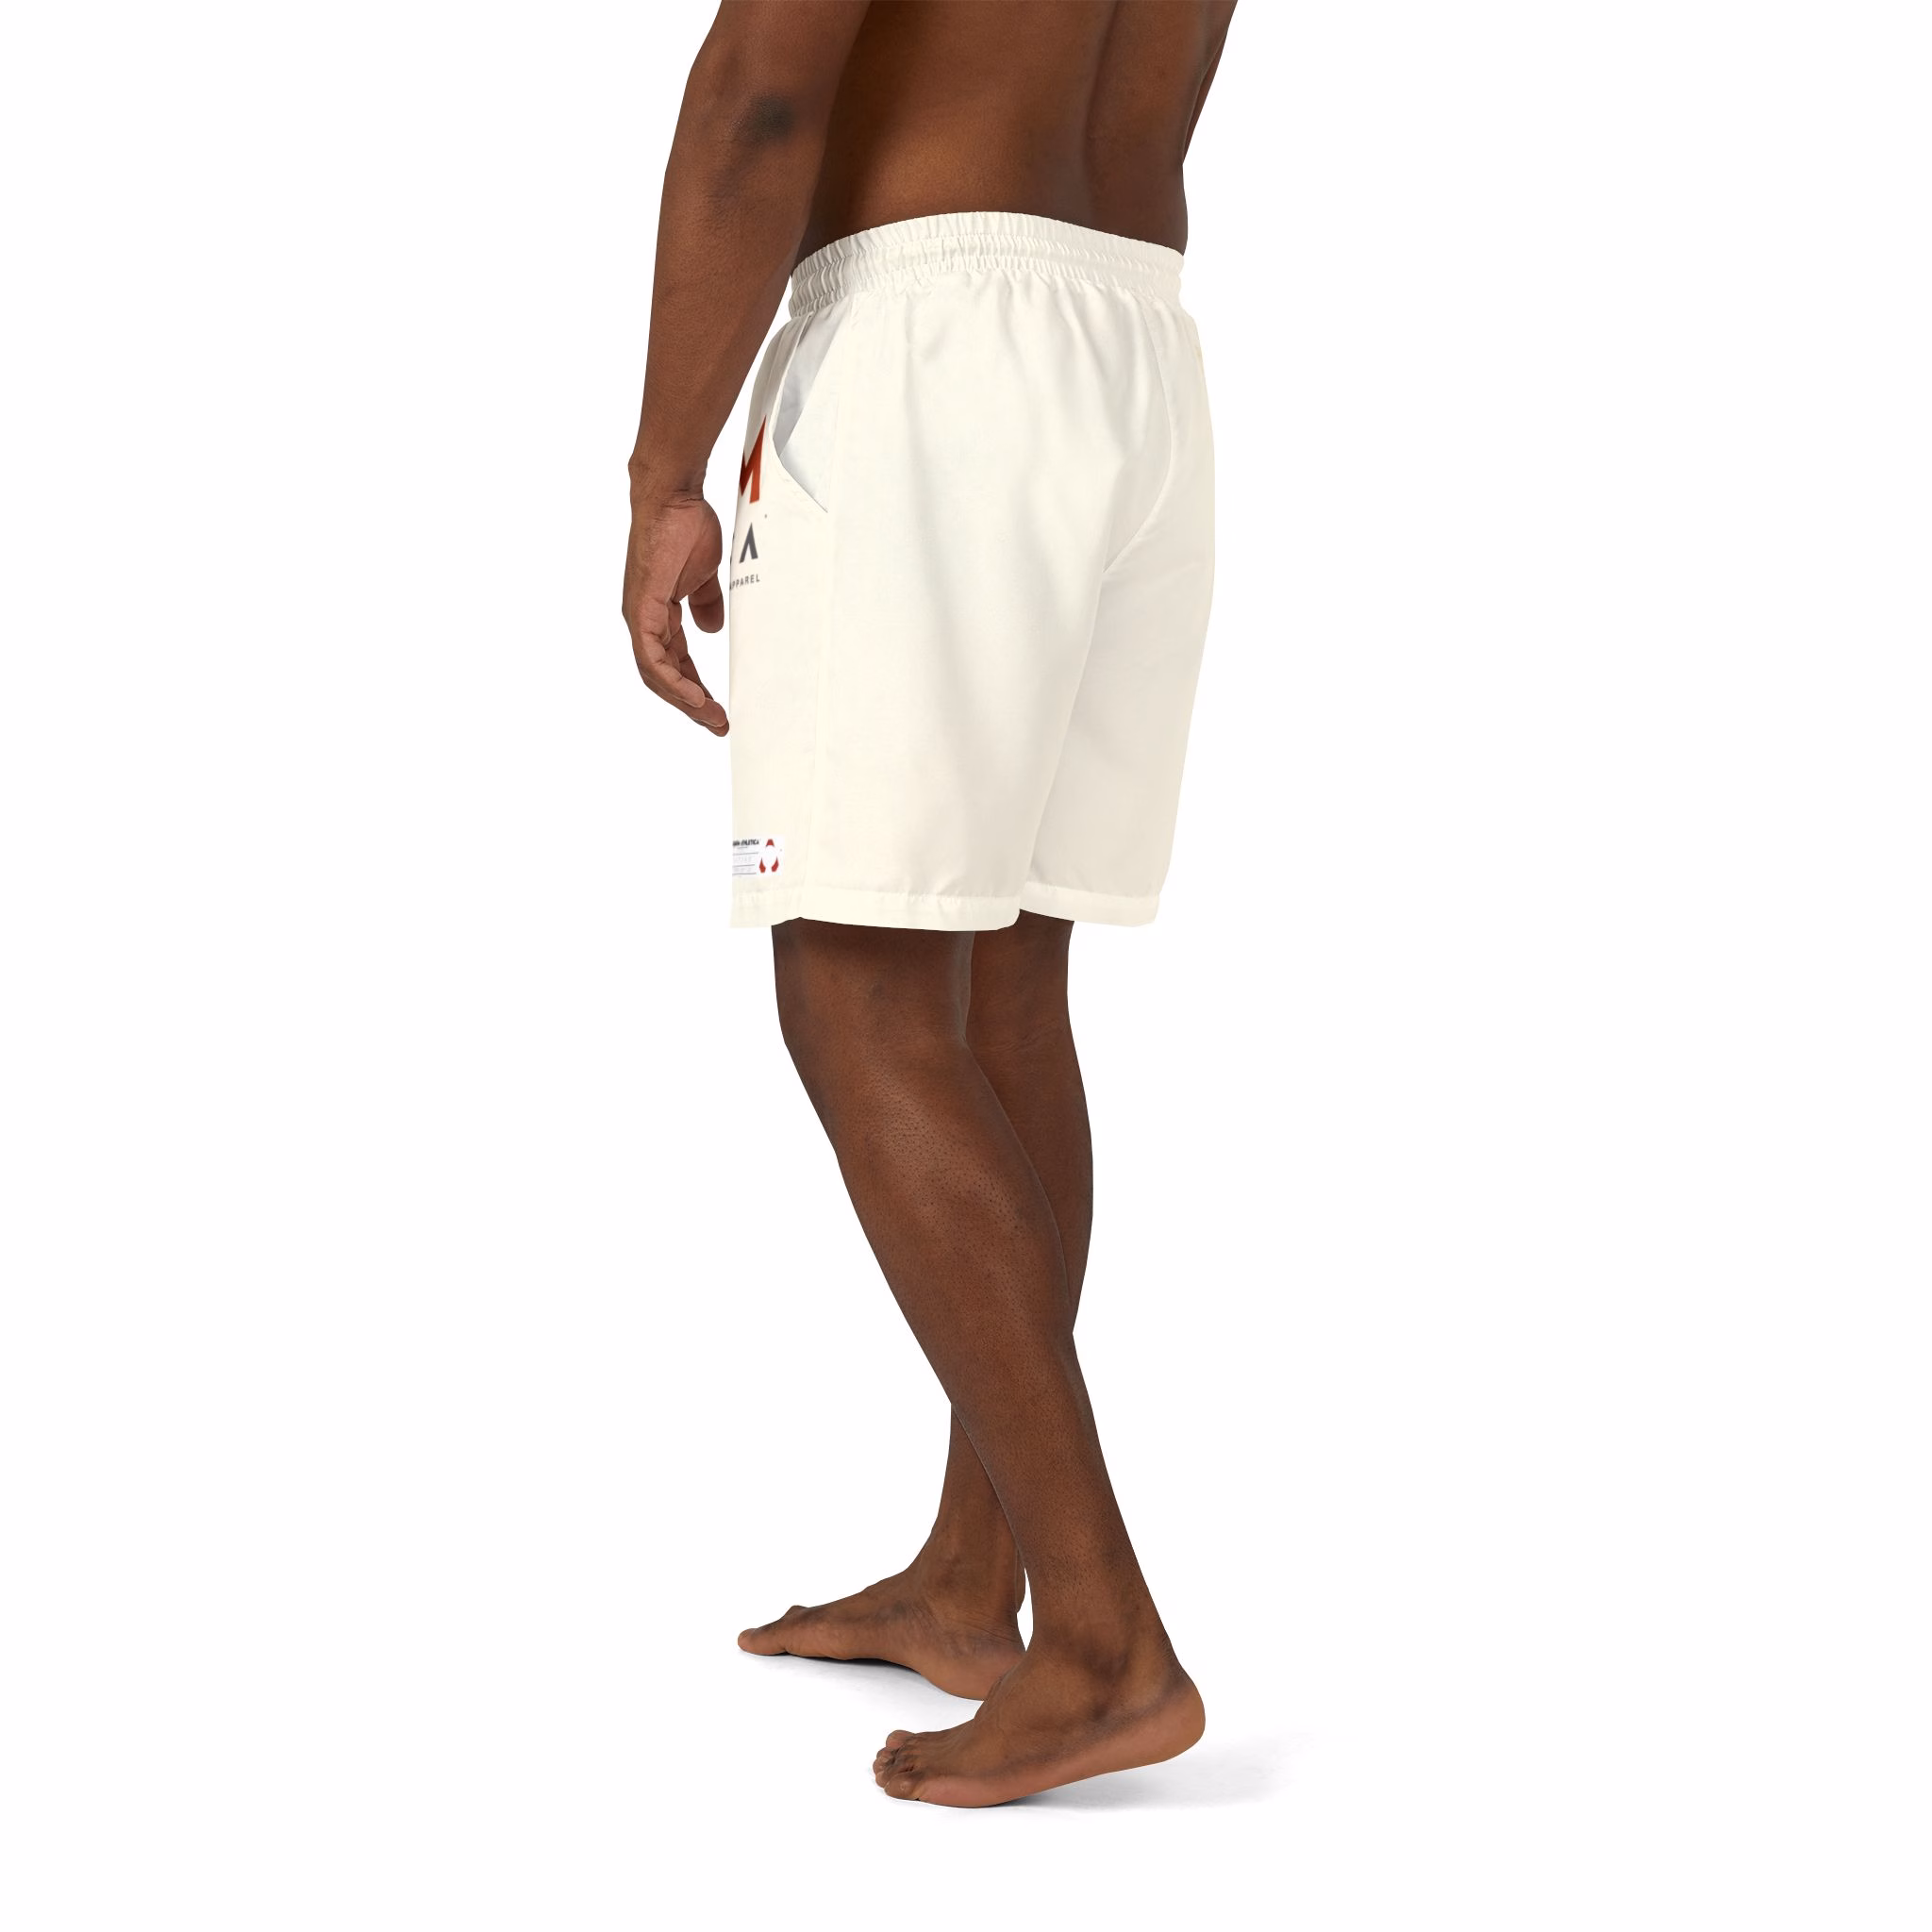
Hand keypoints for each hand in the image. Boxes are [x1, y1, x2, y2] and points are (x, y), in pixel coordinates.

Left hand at [622, 490, 726, 733]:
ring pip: (657, 675)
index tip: (715, 707)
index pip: (672, 663)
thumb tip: (711, 628)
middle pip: (662, 677)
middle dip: (690, 704)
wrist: (672, 498)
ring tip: (711, 717)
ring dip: (685, 701)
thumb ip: (704, 603)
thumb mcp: (703, 574)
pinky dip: (673, 682)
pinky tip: (693, 696)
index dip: (693, 687)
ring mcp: (640, 617)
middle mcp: (643, 621)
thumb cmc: (684, 526)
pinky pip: (654, 659)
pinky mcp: (642, 611)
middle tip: (717, 723)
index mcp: (656, 615)